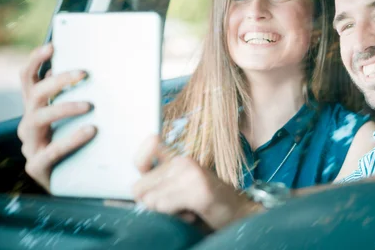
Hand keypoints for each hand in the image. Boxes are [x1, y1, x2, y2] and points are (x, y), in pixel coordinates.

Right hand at [16, 43, 95, 190]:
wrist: (84, 182)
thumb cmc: (88, 142)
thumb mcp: (87, 116)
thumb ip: (90, 95)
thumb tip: (110, 72)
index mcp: (38, 107)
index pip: (29, 78)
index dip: (37, 59)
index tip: (53, 45)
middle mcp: (30, 123)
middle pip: (36, 93)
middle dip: (59, 80)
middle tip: (84, 72)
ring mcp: (31, 145)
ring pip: (38, 118)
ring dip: (64, 107)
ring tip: (90, 105)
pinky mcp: (37, 167)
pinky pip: (50, 151)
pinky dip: (70, 139)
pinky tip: (90, 131)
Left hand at [132, 135, 262, 229]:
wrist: (240, 213)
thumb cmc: (207, 207)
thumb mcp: (179, 192)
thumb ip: (158, 186)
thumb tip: (133, 191)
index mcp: (177, 161)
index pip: (142, 158)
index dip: (137, 171)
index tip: (142, 188)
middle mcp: (182, 162)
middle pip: (139, 189)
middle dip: (153, 204)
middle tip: (177, 206)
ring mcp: (190, 173)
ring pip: (151, 200)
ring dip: (166, 213)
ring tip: (187, 210)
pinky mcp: (198, 188)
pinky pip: (164, 206)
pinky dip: (175, 216)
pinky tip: (192, 214)